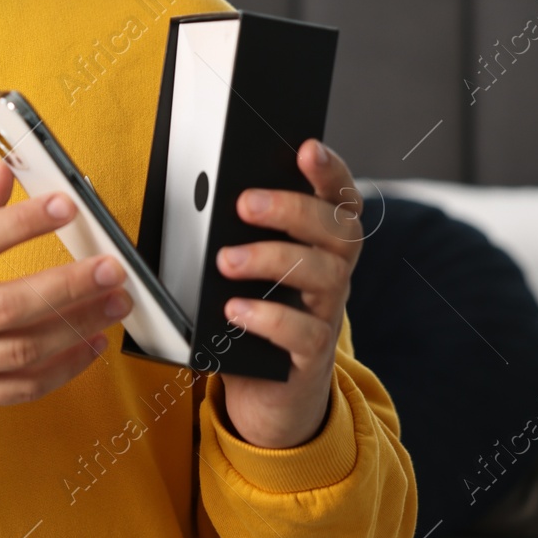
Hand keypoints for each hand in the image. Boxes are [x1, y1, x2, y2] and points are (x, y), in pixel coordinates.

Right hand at [0, 158, 131, 430]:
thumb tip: (0, 179)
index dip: (26, 221)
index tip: (65, 205)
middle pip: (13, 305)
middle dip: (70, 285)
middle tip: (111, 267)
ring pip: (26, 349)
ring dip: (78, 326)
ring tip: (115, 303)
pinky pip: (23, 386)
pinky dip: (64, 369)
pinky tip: (90, 345)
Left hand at [215, 139, 362, 447]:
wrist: (266, 389)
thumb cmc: (247, 308)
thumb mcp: (242, 265)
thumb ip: (235, 230)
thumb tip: (198, 189)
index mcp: (319, 242)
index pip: (340, 198)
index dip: (330, 171)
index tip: (307, 147)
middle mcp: (333, 272)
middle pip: (337, 231)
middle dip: (292, 209)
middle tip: (244, 203)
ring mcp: (325, 313)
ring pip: (322, 276)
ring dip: (270, 260)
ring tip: (225, 261)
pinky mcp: (311, 355)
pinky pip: (304, 332)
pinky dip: (268, 318)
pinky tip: (234, 310)